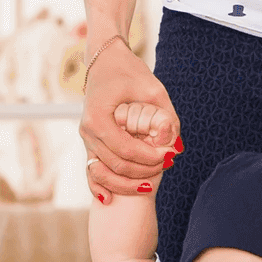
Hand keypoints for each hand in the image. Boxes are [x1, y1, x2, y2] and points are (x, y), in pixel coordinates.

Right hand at [82, 42, 181, 197]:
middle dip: (143, 172)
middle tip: (167, 166)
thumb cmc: (130, 72)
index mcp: (98, 117)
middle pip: (116, 165)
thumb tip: (175, 143)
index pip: (126, 149)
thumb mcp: (153, 89)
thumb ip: (166, 116)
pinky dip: (101, 186)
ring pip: (105, 173)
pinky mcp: (89, 144)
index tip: (170, 156)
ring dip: (127, 183)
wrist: (105, 61)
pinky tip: (110, 200)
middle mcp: (87, 130)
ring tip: (150, 185)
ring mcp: (86, 139)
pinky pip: (92, 171)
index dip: (150, 158)